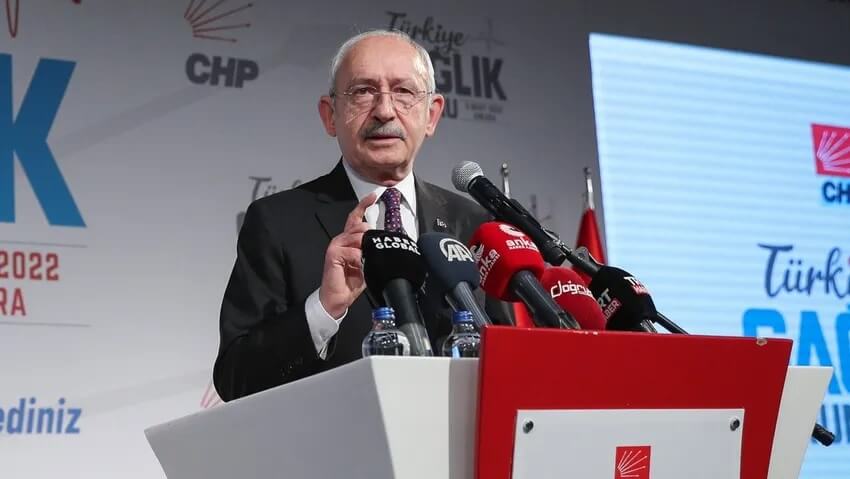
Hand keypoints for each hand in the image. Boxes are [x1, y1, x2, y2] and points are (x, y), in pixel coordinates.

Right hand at [319, 193, 376, 317]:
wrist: (338, 297)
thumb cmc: (351, 280)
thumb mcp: (367, 263)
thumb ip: (371, 250)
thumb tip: (381, 242)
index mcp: (349, 240)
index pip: (355, 218)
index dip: (363, 206)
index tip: (372, 196)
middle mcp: (342, 239)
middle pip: (361, 226)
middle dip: (370, 238)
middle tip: (369, 254)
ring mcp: (336, 245)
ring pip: (358, 237)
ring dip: (364, 251)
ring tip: (361, 263)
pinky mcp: (333, 253)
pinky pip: (353, 251)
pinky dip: (358, 260)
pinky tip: (356, 267)